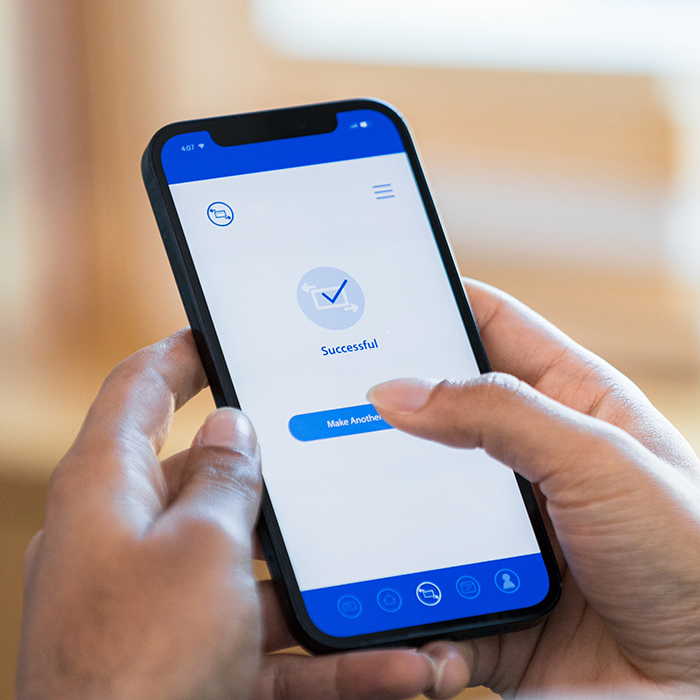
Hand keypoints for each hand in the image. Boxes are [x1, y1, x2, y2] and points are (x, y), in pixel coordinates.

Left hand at [17, 330, 447, 699]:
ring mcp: (162, 605)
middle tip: (332, 448)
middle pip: (209, 482)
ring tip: (383, 572)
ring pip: (253, 573)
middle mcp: (128, 540)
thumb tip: (230, 427)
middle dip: (274, 474)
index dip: (179, 352)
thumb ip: (223, 480)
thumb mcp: (199, 550)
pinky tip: (393, 665)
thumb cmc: (141, 667)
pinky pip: (267, 646)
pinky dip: (324, 657)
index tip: (221, 331)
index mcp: (109, 490)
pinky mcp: (195, 661)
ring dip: (318, 584)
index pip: (138, 389)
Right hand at [368, 279, 699, 698]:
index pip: (489, 329)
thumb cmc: (693, 561)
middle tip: (327, 396)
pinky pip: (421, 586)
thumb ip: (500, 415)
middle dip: (387, 409)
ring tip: (337, 500)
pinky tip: (396, 599)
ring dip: (383, 506)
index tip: (374, 295)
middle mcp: (530, 463)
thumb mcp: (601, 461)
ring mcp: (503, 531)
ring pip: (417, 499)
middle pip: (440, 415)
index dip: (434, 305)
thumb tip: (397, 391)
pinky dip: (401, 593)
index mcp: (569, 405)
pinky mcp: (485, 599)